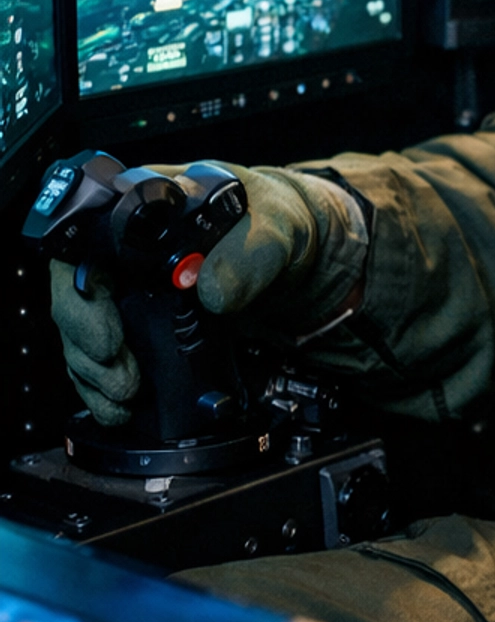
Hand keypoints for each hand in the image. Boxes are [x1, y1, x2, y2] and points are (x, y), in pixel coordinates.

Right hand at [48, 164, 367, 425]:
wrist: (294, 255)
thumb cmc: (273, 222)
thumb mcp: (274, 228)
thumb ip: (248, 254)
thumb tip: (209, 289)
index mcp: (145, 213)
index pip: (82, 244)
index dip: (80, 291)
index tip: (108, 334)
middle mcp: (125, 252)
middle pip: (73, 293)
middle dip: (86, 339)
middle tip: (118, 371)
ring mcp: (130, 290)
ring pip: (82, 330)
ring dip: (93, 371)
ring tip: (123, 397)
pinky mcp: (142, 324)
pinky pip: (103, 355)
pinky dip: (103, 386)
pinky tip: (119, 408)